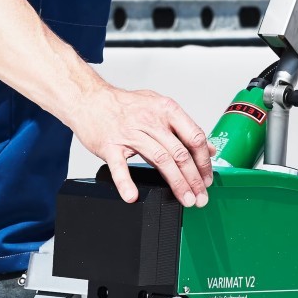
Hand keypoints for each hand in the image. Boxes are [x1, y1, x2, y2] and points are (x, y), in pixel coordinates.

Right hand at [67, 82, 215, 206]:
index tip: (207, 178)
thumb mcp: (159, 108)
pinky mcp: (110, 145)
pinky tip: (133, 195)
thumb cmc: (124, 106)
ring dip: (176, 183)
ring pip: (160, 160)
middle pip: (179, 152)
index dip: (204, 161)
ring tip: (185, 199)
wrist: (89, 99)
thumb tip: (208, 148)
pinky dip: (126, 183)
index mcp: (166, 109)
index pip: (194, 136)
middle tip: (200, 197)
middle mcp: (150, 120)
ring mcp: (130, 133)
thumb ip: (184, 128)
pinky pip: (120, 166)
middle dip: (194, 178)